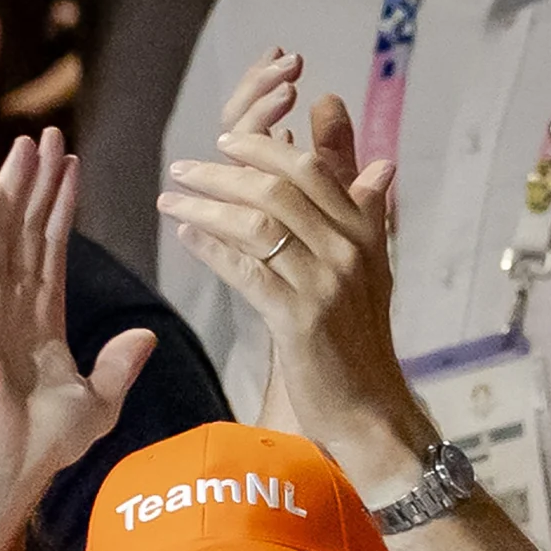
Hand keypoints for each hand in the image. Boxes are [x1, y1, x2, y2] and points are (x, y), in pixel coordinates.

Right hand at [0, 131, 155, 516]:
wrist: (8, 462)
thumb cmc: (44, 444)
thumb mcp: (97, 401)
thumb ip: (119, 366)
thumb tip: (146, 338)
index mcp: (40, 324)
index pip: (53, 250)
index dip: (62, 208)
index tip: (71, 169)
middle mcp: (10, 306)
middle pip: (27, 229)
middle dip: (39, 182)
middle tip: (49, 135)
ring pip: (3, 229)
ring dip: (14, 184)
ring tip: (28, 141)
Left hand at [157, 58, 421, 490]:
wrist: (369, 408)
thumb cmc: (360, 340)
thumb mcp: (371, 268)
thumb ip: (365, 212)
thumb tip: (380, 163)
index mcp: (364, 231)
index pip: (311, 169)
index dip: (264, 149)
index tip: (224, 142)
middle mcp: (348, 249)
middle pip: (278, 188)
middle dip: (223, 173)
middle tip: (183, 167)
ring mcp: (325, 283)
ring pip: (257, 224)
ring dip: (206, 206)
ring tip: (170, 199)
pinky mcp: (299, 320)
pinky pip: (247, 271)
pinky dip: (212, 249)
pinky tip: (185, 237)